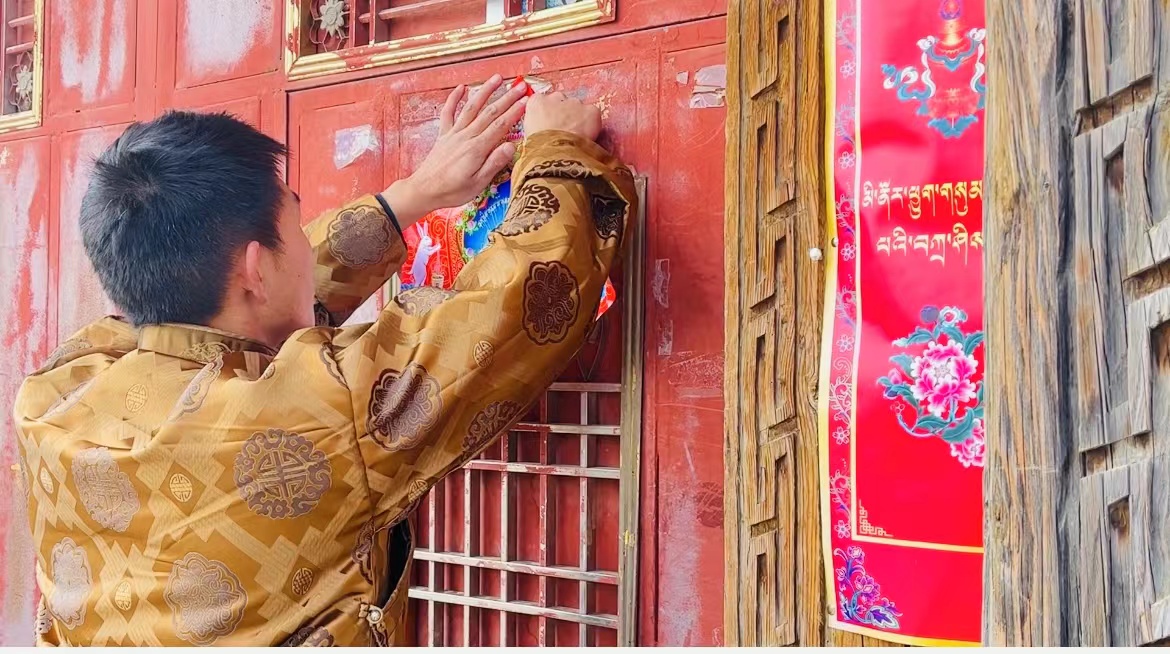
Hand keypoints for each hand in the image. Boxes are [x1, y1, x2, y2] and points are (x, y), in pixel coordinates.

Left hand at [383, 74, 527, 227]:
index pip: (500, 126)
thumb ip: (494, 163)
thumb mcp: (478, 184)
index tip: (526, 100)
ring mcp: (454, 133)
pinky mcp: (444, 135)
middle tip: (520, 86)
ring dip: (485, 91)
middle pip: (490, 112)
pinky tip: (461, 87)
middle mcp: (466, 136)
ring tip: (497, 78)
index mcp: (477, 149)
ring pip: (472, 107)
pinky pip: (449, 112)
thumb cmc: (452, 191)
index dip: (515, 112)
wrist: (424, 190)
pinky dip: (454, 98)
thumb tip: (511, 146)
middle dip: (507, 97)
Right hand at [523, 92, 601, 142]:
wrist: (554, 154)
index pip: (544, 101)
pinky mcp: (591, 111)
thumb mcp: (528, 133)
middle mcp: (556, 97)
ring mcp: (574, 102)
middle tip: (565, 131)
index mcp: (536, 102)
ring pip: (579, 108)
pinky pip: (593, 115)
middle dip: (565, 114)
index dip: (549, 114)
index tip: (551, 124)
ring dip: (578, 119)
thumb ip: (536, 123)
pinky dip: (592, 124)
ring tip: (576, 137)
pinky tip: (587, 137)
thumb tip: (543, 128)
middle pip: (563, 102)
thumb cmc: (538, 149)